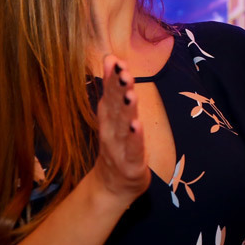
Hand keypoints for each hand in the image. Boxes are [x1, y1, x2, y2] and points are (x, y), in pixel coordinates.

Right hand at [93, 55, 149, 205]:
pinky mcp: (131, 163)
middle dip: (118, 88)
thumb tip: (111, 57)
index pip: (109, 94)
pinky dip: (134, 137)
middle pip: (115, 107)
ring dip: (126, 110)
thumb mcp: (114, 115)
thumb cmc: (117, 145)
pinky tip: (136, 125)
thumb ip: (114, 88)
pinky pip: (133, 149)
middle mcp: (111, 130)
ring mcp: (119, 148)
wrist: (112, 187)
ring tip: (130, 94)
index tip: (114, 60)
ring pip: (123, 126)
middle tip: (122, 70)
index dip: (111, 78)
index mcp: (108, 118)